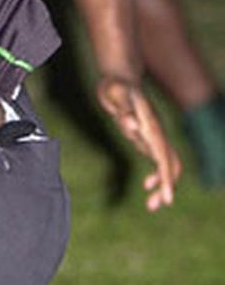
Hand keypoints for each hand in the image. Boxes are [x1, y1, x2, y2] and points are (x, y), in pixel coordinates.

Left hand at [96, 77, 181, 211]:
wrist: (119, 77)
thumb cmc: (115, 86)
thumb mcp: (115, 94)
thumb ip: (123, 110)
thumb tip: (132, 127)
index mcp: (151, 127)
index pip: (162, 157)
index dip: (165, 178)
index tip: (167, 197)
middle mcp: (156, 133)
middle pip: (169, 164)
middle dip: (165, 187)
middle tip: (154, 206)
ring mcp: (154, 135)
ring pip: (166, 164)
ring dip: (162, 185)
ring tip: (152, 205)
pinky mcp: (147, 136)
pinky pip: (158, 160)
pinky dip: (156, 174)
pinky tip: (146, 185)